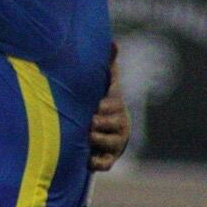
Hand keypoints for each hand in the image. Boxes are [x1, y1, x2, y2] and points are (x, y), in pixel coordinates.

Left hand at [89, 44, 129, 172]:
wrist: (101, 130)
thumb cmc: (100, 102)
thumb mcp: (104, 84)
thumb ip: (108, 65)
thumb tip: (113, 41)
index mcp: (116, 106)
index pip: (115, 105)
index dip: (108, 106)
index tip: (98, 105)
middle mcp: (118, 125)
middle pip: (115, 125)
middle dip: (102, 123)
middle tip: (91, 122)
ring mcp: (114, 143)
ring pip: (110, 143)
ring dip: (99, 140)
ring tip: (89, 135)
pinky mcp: (107, 159)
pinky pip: (105, 164)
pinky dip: (97, 162)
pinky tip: (88, 159)